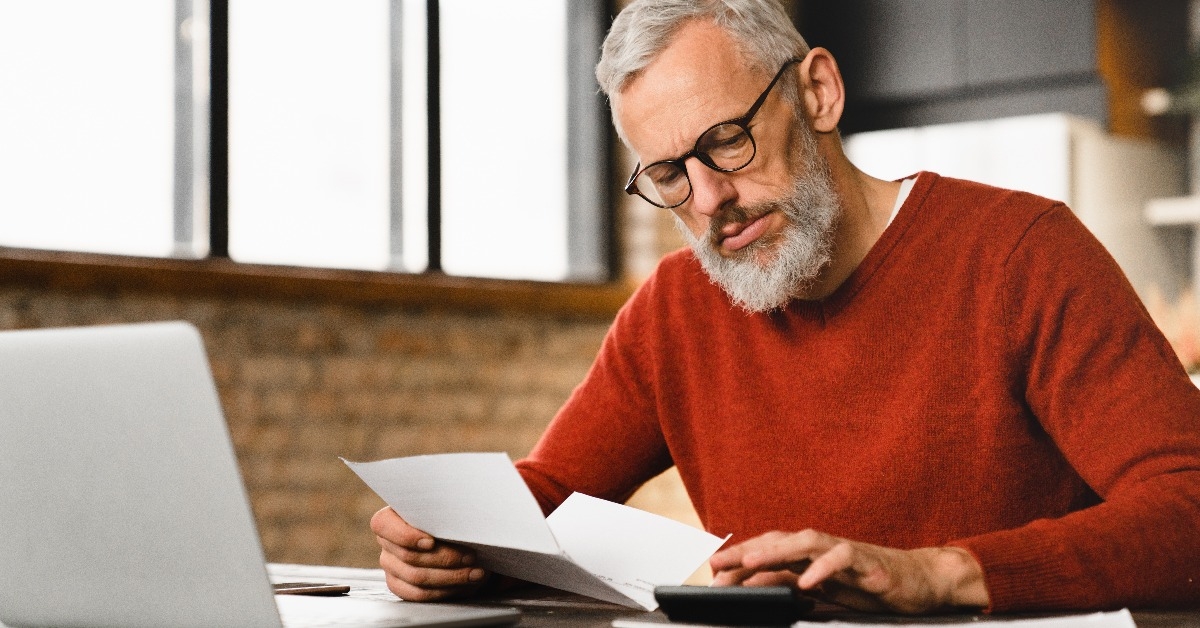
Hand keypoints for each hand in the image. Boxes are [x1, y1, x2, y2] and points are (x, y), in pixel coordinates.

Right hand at [370, 507, 489, 600]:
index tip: (431, 541)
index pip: (383, 525)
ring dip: (452, 576)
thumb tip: (460, 520)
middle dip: (445, 558)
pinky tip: (465, 583)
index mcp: (390, 517)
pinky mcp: (400, 585)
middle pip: (409, 556)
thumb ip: (444, 513)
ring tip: (476, 572)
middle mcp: (387, 542)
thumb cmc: (450, 519)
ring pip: (417, 577)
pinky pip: (419, 594)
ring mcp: (391, 566)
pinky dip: (447, 590)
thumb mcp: (446, 511)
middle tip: (471, 555)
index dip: (406, 536)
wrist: (456, 537)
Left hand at [709, 530, 987, 613]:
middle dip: (747, 550)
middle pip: (780, 540)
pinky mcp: (868, 563)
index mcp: (809, 554)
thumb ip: (788, 584)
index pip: (768, 549)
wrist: (920, 582)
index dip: (740, 555)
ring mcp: (845, 552)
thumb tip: (751, 585)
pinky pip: (843, 559)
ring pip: (806, 542)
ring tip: (751, 562)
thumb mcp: (821, 590)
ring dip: (776, 551)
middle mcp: (823, 548)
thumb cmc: (867, 584)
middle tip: (720, 564)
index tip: (713, 569)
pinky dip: (823, 568)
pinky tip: (807, 581)